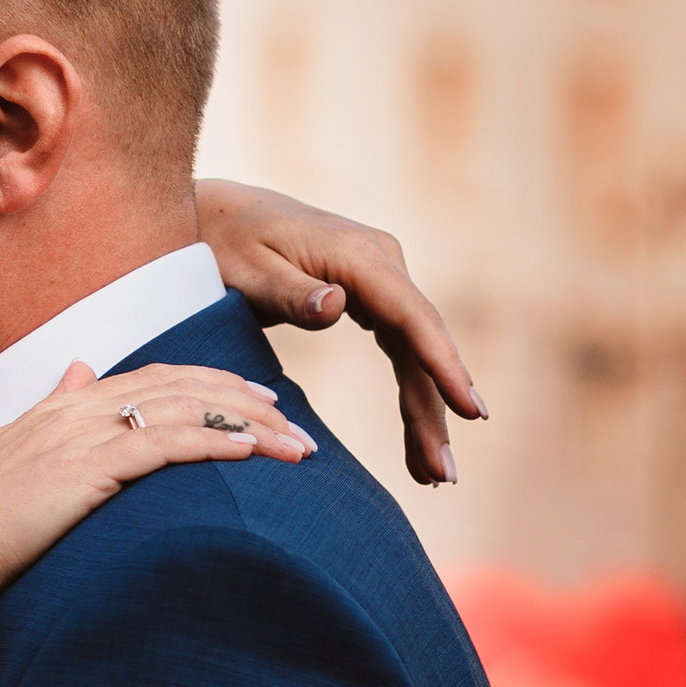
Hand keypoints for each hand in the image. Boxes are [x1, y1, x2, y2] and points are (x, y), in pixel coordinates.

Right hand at [0, 361, 313, 612]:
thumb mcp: (6, 451)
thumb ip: (48, 410)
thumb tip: (80, 370)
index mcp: (58, 410)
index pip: (148, 380)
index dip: (204, 383)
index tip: (250, 395)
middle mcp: (75, 412)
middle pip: (178, 388)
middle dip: (240, 398)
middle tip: (290, 416)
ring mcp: (82, 437)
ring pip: (184, 412)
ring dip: (247, 424)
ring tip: (295, 443)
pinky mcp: (89, 469)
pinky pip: (166, 445)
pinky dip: (214, 441)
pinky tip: (252, 450)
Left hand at [194, 180, 486, 486]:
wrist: (215, 213)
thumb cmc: (225, 242)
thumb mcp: (247, 269)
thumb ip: (291, 293)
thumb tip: (337, 306)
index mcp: (357, 254)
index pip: (412, 317)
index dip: (444, 365)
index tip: (470, 410)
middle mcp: (381, 260)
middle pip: (421, 343)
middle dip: (437, 409)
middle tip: (445, 473)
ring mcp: (380, 276)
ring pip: (415, 352)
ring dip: (426, 410)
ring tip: (433, 473)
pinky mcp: (370, 292)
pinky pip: (400, 347)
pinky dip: (411, 390)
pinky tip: (419, 432)